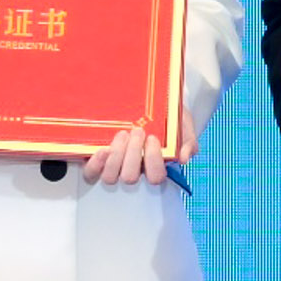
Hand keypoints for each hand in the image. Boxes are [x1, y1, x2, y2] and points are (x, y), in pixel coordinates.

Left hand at [77, 91, 197, 190]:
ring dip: (116, 156)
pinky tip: (103, 149)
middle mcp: (134, 168)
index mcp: (155, 165)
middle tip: (138, 131)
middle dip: (133, 154)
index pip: (156, 178)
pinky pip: (91, 173)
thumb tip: (183, 158)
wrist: (150, 101)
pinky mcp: (98, 159)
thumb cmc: (167, 116)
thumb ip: (188, 141)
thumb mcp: (182, 124)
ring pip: (110, 177)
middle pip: (130, 178)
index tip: (153, 138)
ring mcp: (115, 165)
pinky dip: (96, 164)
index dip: (153, 161)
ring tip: (122, 134)